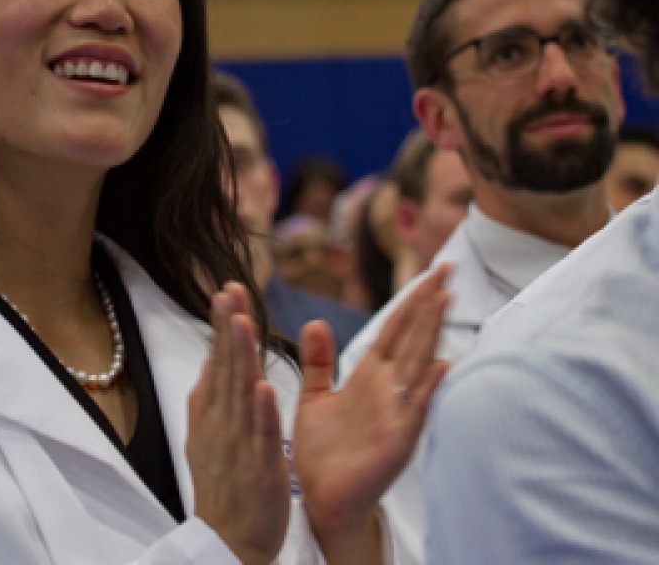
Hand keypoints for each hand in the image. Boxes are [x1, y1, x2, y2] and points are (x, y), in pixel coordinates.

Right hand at [187, 282, 289, 564]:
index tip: (226, 291)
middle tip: (230, 290)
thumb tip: (211, 362)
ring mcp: (237, 445)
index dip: (222, 326)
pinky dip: (261, 413)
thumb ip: (210, 400)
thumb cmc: (223, 489)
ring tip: (242, 322)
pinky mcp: (258, 469)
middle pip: (225, 368)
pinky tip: (264, 388)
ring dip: (240, 357)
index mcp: (210, 415)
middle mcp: (219, 424)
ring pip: (240, 394)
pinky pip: (261, 437)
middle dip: (228, 328)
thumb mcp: (207, 437)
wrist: (227, 542)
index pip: (217, 361)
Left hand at [292, 265, 450, 555]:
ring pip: (418, 364)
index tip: (431, 269)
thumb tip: (317, 320)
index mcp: (370, 377)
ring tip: (446, 298)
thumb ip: (319, 360)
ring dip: (432, 332)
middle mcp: (389, 390)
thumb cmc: (323, 451)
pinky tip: (442, 365)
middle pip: (413, 337)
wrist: (322, 499)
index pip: (395, 328)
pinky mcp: (395, 441)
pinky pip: (415, 410)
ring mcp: (396, 413)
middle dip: (429, 302)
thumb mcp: (315, 396)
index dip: (411, 299)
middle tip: (449, 265)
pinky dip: (428, 388)